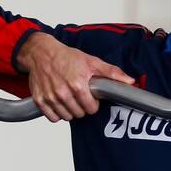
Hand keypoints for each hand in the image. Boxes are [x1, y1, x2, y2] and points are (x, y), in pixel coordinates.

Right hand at [17, 32, 134, 121]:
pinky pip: (52, 117)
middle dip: (81, 107)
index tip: (90, 97)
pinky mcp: (40, 100)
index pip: (91, 109)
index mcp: (78, 85)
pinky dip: (56, 113)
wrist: (42, 53)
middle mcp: (63, 93)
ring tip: (69, 98)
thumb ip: (112, 73)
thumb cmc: (67, 57)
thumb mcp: (92, 62)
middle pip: (79, 114)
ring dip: (70, 111)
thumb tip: (130, 81)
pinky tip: (59, 103)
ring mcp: (50, 97)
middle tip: (79, 96)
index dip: (93, 104)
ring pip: (66, 117)